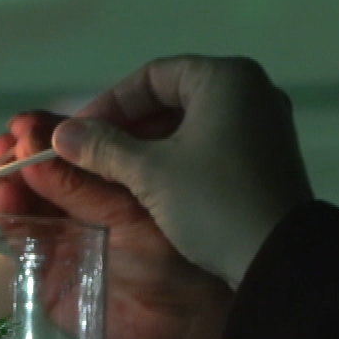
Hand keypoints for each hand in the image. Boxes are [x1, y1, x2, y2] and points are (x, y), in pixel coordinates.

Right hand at [0, 56, 309, 338]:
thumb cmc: (214, 204)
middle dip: (126, 127)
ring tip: (113, 174)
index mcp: (227, 78)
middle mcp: (251, 91)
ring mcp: (263, 126)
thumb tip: (60, 135)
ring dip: (147, 147)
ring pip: (189, 125)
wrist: (279, 261)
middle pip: (171, 98)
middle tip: (90, 155)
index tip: (78, 136)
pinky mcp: (265, 160)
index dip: (108, 104)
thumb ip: (103, 148)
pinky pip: (209, 147)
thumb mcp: (150, 174)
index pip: (152, 76)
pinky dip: (176, 161)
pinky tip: (150, 188)